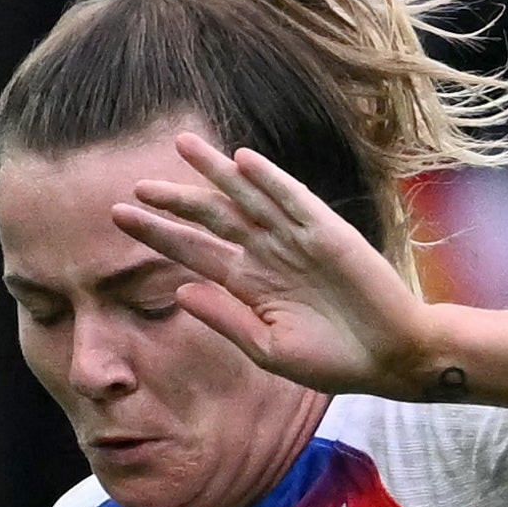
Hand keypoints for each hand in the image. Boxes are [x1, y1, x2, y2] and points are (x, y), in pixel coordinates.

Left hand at [110, 136, 437, 398]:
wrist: (388, 358)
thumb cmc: (332, 360)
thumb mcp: (266, 348)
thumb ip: (225, 319)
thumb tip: (178, 293)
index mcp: (248, 283)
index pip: (193, 251)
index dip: (158, 233)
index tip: (119, 216)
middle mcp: (266, 254)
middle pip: (212, 218)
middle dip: (175, 201)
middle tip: (137, 185)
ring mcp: (295, 239)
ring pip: (247, 198)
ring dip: (216, 172)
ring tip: (182, 145)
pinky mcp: (327, 232)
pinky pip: (293, 200)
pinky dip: (269, 180)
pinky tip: (243, 160)